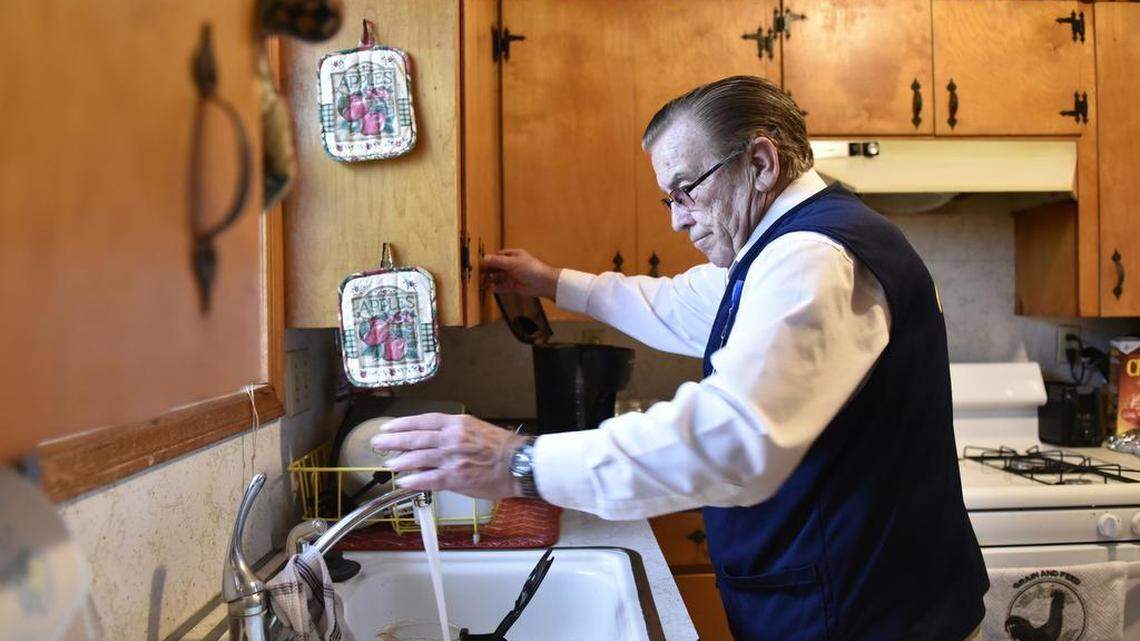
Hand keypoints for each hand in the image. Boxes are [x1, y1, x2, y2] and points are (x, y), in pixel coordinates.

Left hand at [369, 413, 529, 499]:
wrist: (518, 463)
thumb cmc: (501, 448)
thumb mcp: (475, 429)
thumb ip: (453, 433)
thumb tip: (432, 441)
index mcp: (456, 424)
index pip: (422, 421)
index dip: (401, 424)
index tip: (388, 427)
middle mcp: (451, 438)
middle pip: (414, 438)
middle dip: (392, 441)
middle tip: (377, 443)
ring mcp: (452, 458)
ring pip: (417, 458)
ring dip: (399, 461)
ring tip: (388, 464)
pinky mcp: (455, 477)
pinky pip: (428, 479)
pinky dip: (413, 481)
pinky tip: (403, 482)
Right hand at [482, 249, 560, 299]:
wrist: (543, 283)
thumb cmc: (531, 269)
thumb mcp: (512, 263)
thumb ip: (498, 261)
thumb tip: (485, 258)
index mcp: (514, 255)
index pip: (499, 256)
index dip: (490, 259)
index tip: (481, 263)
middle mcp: (513, 265)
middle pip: (497, 267)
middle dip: (489, 270)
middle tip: (479, 274)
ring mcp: (514, 275)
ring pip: (499, 277)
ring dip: (492, 280)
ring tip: (483, 283)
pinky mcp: (514, 285)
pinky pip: (503, 286)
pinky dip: (497, 288)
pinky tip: (491, 289)